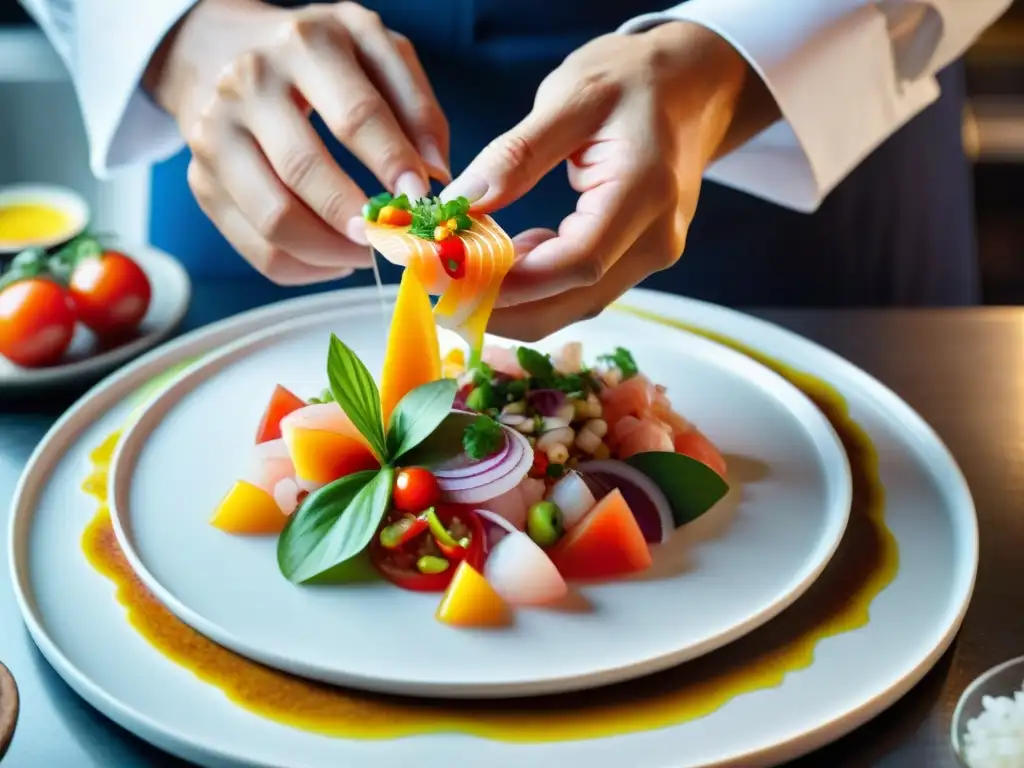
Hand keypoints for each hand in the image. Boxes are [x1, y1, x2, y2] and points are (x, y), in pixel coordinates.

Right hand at [145, 0, 449, 283]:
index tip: (420, 199)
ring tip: (366, 252)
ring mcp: (215, 135)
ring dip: (332, 253)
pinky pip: (256, 248)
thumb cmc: (316, 57)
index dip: (391, 163)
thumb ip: (416, 107)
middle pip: (304, 171)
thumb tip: (436, 175)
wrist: (221, 50)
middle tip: (391, 238)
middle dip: (357, 218)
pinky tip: (333, 258)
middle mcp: (248, 84)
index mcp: (304, 44)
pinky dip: (304, 267)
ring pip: (275, 219)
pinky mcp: (201, 181)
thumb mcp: (375, 52)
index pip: (355, 115)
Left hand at [442, 22, 760, 339]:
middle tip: (443, 293)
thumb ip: (516, 155)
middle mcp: (656, 238)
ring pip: (576, 304)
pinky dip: (538, 284)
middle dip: (504, 309)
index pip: (577, 263)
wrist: (694, 84)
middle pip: (574, 302)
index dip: (513, 283)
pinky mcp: (638, 257)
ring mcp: (651, 254)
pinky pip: (583, 287)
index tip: (454, 276)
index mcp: (645, 191)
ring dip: (517, 301)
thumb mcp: (571, 96)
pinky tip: (507, 256)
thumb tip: (462, 204)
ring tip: (463, 273)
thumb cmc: (634, 78)